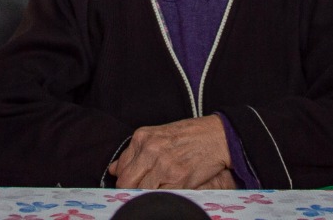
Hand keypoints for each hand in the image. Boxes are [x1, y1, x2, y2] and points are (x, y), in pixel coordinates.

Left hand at [109, 115, 230, 189]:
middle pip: (126, 182)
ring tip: (156, 191)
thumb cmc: (189, 135)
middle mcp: (150, 150)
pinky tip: (167, 191)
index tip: (130, 185)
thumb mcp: (157, 135)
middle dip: (130, 191)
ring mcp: (164, 165)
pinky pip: (160, 196)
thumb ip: (134, 152)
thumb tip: (114, 169)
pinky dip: (161, 197)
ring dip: (146, 195)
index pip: (120, 169)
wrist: (218, 136)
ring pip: (141, 192)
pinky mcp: (178, 179)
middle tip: (139, 192)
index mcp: (142, 137)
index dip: (124, 181)